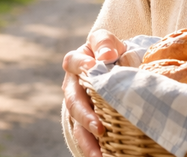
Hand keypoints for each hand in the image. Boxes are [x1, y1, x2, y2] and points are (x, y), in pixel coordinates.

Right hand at [62, 29, 126, 156]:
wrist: (114, 63)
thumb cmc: (110, 51)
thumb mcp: (107, 41)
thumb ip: (104, 43)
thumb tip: (106, 57)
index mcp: (77, 61)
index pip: (73, 62)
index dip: (82, 65)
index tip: (93, 68)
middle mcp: (72, 85)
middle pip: (73, 101)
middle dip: (85, 115)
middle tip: (99, 127)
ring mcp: (77, 104)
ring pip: (77, 123)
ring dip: (87, 140)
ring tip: (99, 155)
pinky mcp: (84, 119)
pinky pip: (84, 136)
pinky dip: (92, 148)